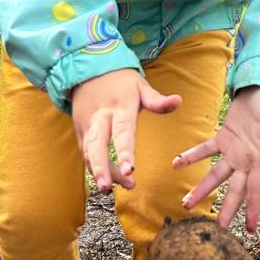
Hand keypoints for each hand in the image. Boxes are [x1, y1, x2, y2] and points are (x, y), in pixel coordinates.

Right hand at [71, 68, 181, 193]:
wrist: (88, 69)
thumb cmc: (121, 81)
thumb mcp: (141, 86)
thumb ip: (157, 100)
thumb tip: (179, 101)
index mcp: (119, 107)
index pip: (122, 131)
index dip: (125, 152)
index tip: (131, 170)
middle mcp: (100, 117)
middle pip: (97, 145)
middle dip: (102, 167)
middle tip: (108, 188)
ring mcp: (87, 125)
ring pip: (89, 152)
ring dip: (97, 171)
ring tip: (108, 189)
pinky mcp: (80, 131)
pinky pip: (85, 152)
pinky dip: (94, 167)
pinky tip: (107, 180)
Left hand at [173, 86, 259, 232]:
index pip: (257, 188)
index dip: (254, 208)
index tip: (252, 229)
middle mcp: (246, 159)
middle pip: (235, 189)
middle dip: (227, 208)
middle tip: (218, 228)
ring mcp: (233, 150)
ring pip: (216, 174)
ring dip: (203, 188)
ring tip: (186, 203)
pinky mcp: (223, 137)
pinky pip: (206, 150)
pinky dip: (192, 156)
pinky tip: (176, 163)